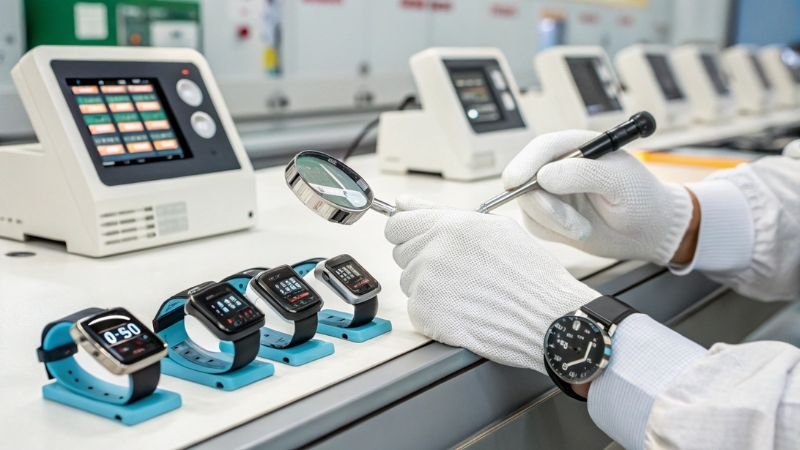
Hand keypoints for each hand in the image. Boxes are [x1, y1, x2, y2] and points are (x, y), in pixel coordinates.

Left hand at [384, 197, 599, 372]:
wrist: (548, 319)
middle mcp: (434, 251)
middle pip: (401, 253)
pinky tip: (463, 311)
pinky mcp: (427, 314)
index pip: (397, 223)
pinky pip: (416, 309)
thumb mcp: (495, 227)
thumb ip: (441, 212)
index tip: (420, 241)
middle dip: (422, 259)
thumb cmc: (530, 274)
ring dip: (429, 287)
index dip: (409, 233)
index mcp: (450, 225)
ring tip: (467, 292)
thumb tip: (402, 202)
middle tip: (459, 271)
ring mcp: (427, 284)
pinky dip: (433, 313)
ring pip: (409, 282)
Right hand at [501, 130, 694, 264]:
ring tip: (583, 227)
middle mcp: (560, 168)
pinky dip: (552, 232)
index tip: (516, 181)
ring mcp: (553, 193)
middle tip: (571, 222)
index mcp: (577, 147)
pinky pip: (534, 224)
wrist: (649, 231)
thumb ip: (583, 174)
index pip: (542, 149)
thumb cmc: (641, 198)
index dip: (525, 163)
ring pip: (528, 204)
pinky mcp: (550, 216)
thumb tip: (544, 176)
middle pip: (526, 178)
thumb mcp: (619, 182)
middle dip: (544, 204)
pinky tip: (578, 231)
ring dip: (553, 222)